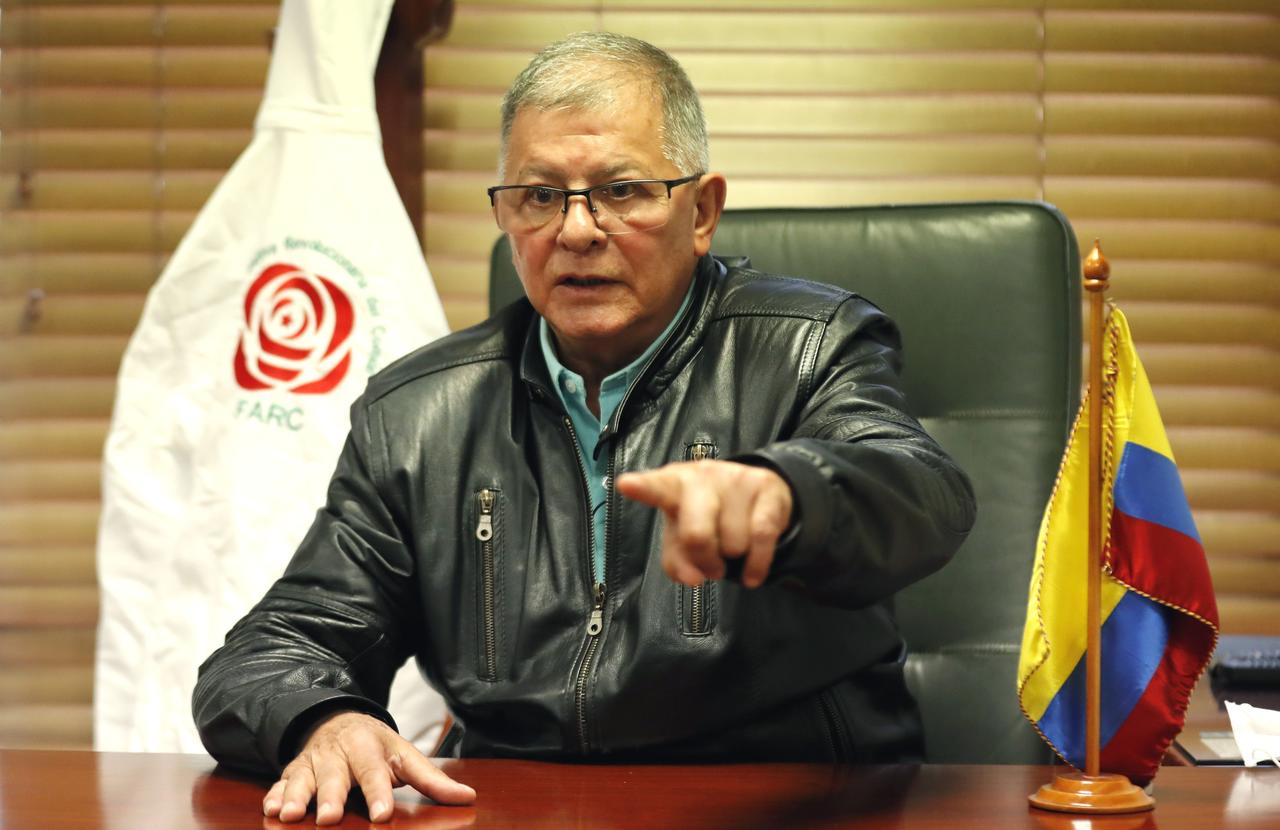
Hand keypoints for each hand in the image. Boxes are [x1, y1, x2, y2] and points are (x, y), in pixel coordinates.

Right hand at [263, 711, 475, 824]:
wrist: (338, 720)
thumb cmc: (376, 747)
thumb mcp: (405, 756)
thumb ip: (432, 780)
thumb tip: (468, 797)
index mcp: (370, 747)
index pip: (376, 772)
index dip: (379, 793)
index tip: (383, 815)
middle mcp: (339, 753)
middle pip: (335, 776)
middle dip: (331, 796)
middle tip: (329, 818)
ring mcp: (314, 761)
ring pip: (304, 779)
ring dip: (296, 796)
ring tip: (290, 815)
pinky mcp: (294, 770)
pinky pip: (281, 782)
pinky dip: (275, 794)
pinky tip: (272, 808)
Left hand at [616, 460, 792, 588]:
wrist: (755, 491)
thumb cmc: (706, 515)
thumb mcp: (682, 536)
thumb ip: (677, 561)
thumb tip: (693, 579)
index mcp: (672, 484)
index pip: (656, 488)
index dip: (642, 488)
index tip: (626, 484)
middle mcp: (702, 475)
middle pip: (697, 536)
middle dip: (706, 560)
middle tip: (711, 566)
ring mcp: (735, 478)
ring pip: (733, 543)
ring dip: (732, 556)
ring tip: (731, 543)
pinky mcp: (766, 486)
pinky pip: (761, 539)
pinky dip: (757, 565)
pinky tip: (752, 572)